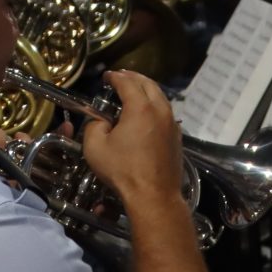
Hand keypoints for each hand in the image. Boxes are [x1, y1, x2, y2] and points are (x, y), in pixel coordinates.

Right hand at [77, 70, 187, 220]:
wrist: (154, 194)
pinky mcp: (177, 136)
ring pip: (161, 97)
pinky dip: (155, 104)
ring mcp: (172, 123)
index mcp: (140, 108)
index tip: (106, 76)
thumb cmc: (123, 170)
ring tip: (133, 90)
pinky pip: (166, 112)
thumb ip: (94, 126)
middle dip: (133, 78)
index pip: (128, 83)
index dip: (115, 77)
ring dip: (146, 90)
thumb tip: (100, 121)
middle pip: (149, 85)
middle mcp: (160, 110)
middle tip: (121, 77)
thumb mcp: (95, 147)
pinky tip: (146, 111)